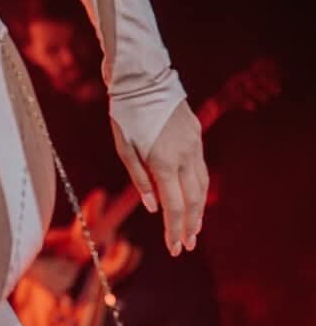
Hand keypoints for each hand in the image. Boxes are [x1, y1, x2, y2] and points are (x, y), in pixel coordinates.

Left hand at [111, 99, 207, 255]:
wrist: (142, 77)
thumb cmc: (125, 113)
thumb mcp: (124, 147)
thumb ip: (140, 179)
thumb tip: (154, 208)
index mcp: (163, 161)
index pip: (174, 206)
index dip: (175, 229)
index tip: (174, 249)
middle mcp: (184, 155)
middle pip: (193, 200)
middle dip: (190, 225)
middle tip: (186, 245)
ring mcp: (194, 144)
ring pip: (202, 185)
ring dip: (198, 209)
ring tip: (194, 228)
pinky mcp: (197, 134)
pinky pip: (201, 167)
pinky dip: (199, 187)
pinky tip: (195, 197)